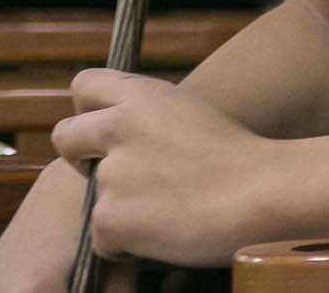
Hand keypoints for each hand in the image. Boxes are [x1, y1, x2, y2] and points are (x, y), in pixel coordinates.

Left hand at [53, 69, 280, 267]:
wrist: (263, 193)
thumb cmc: (239, 158)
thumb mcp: (190, 111)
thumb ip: (149, 115)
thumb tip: (122, 130)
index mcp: (140, 95)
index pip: (83, 85)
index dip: (88, 111)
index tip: (104, 132)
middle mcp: (117, 125)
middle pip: (65, 136)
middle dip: (81, 158)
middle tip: (118, 177)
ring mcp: (111, 172)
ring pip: (91, 195)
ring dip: (118, 208)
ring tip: (166, 211)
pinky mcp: (110, 217)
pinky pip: (102, 237)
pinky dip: (127, 243)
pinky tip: (164, 233)